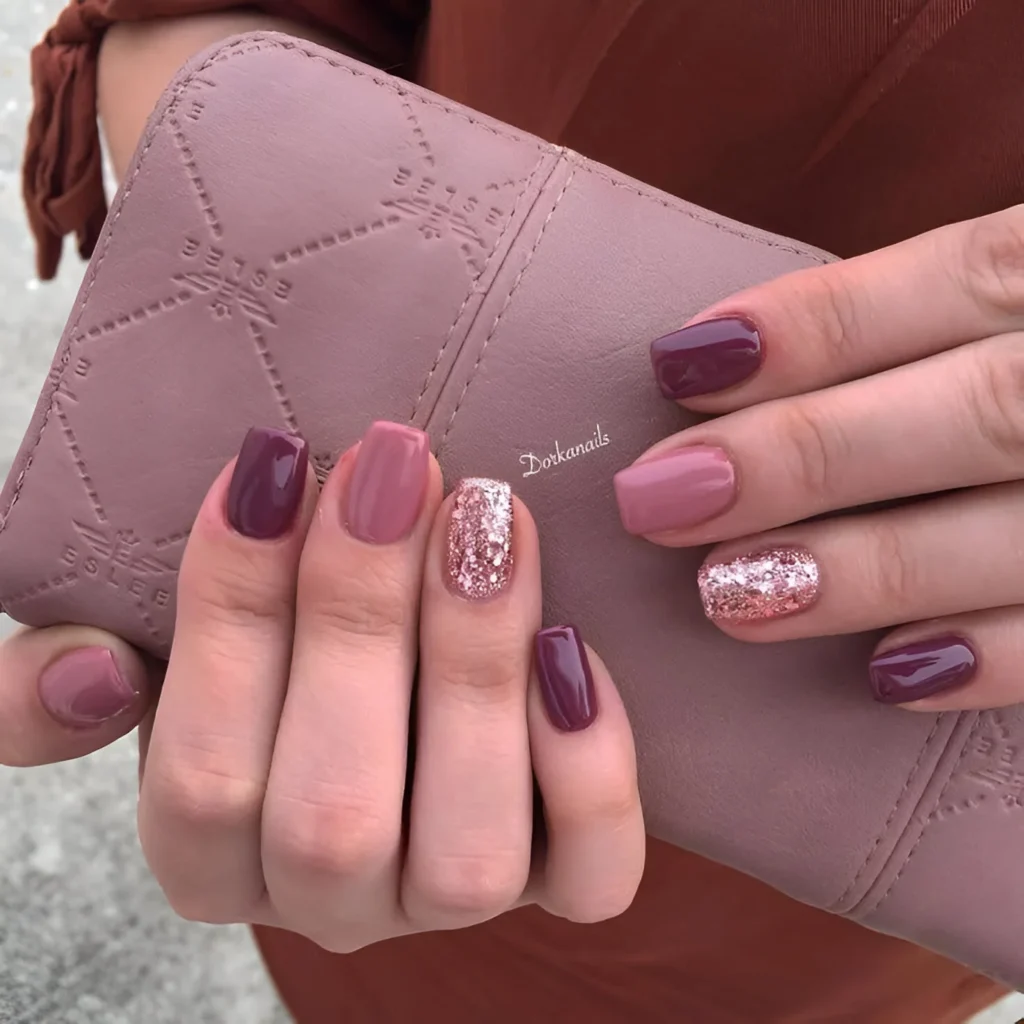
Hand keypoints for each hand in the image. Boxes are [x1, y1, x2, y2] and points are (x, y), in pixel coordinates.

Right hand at [133, 422, 642, 948]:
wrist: (398, 671)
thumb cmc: (269, 652)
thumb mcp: (159, 652)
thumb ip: (55, 682)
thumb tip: (89, 672)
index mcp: (214, 853)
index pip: (202, 775)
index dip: (233, 616)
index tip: (277, 464)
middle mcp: (332, 898)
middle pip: (334, 818)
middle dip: (361, 622)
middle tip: (397, 469)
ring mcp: (449, 895)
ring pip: (467, 854)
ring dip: (476, 671)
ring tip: (489, 518)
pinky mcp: (559, 877)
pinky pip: (592, 874)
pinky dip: (590, 765)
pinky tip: (571, 643)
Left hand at [614, 204, 1023, 711]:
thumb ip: (943, 318)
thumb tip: (732, 369)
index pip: (959, 280)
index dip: (817, 323)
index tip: (677, 364)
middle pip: (981, 410)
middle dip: (807, 456)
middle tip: (659, 501)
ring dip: (875, 568)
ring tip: (730, 597)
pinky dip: (999, 659)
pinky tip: (891, 676)